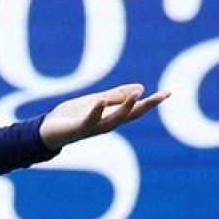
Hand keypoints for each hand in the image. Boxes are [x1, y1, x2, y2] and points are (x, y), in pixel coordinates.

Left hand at [38, 83, 169, 149]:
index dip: (152, 102)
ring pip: (114, 119)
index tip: (169, 92)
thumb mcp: (97, 101)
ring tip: (139, 94)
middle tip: (162, 95)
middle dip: (147, 106)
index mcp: (112, 117)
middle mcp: (106, 125)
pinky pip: (89, 120)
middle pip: (131, 116)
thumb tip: (141, 88)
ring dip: (126, 107)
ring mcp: (93, 128)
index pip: (136, 110)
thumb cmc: (73, 116)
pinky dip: (96, 111)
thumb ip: (116, 95)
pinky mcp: (78, 128)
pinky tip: (101, 101)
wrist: (48, 131)